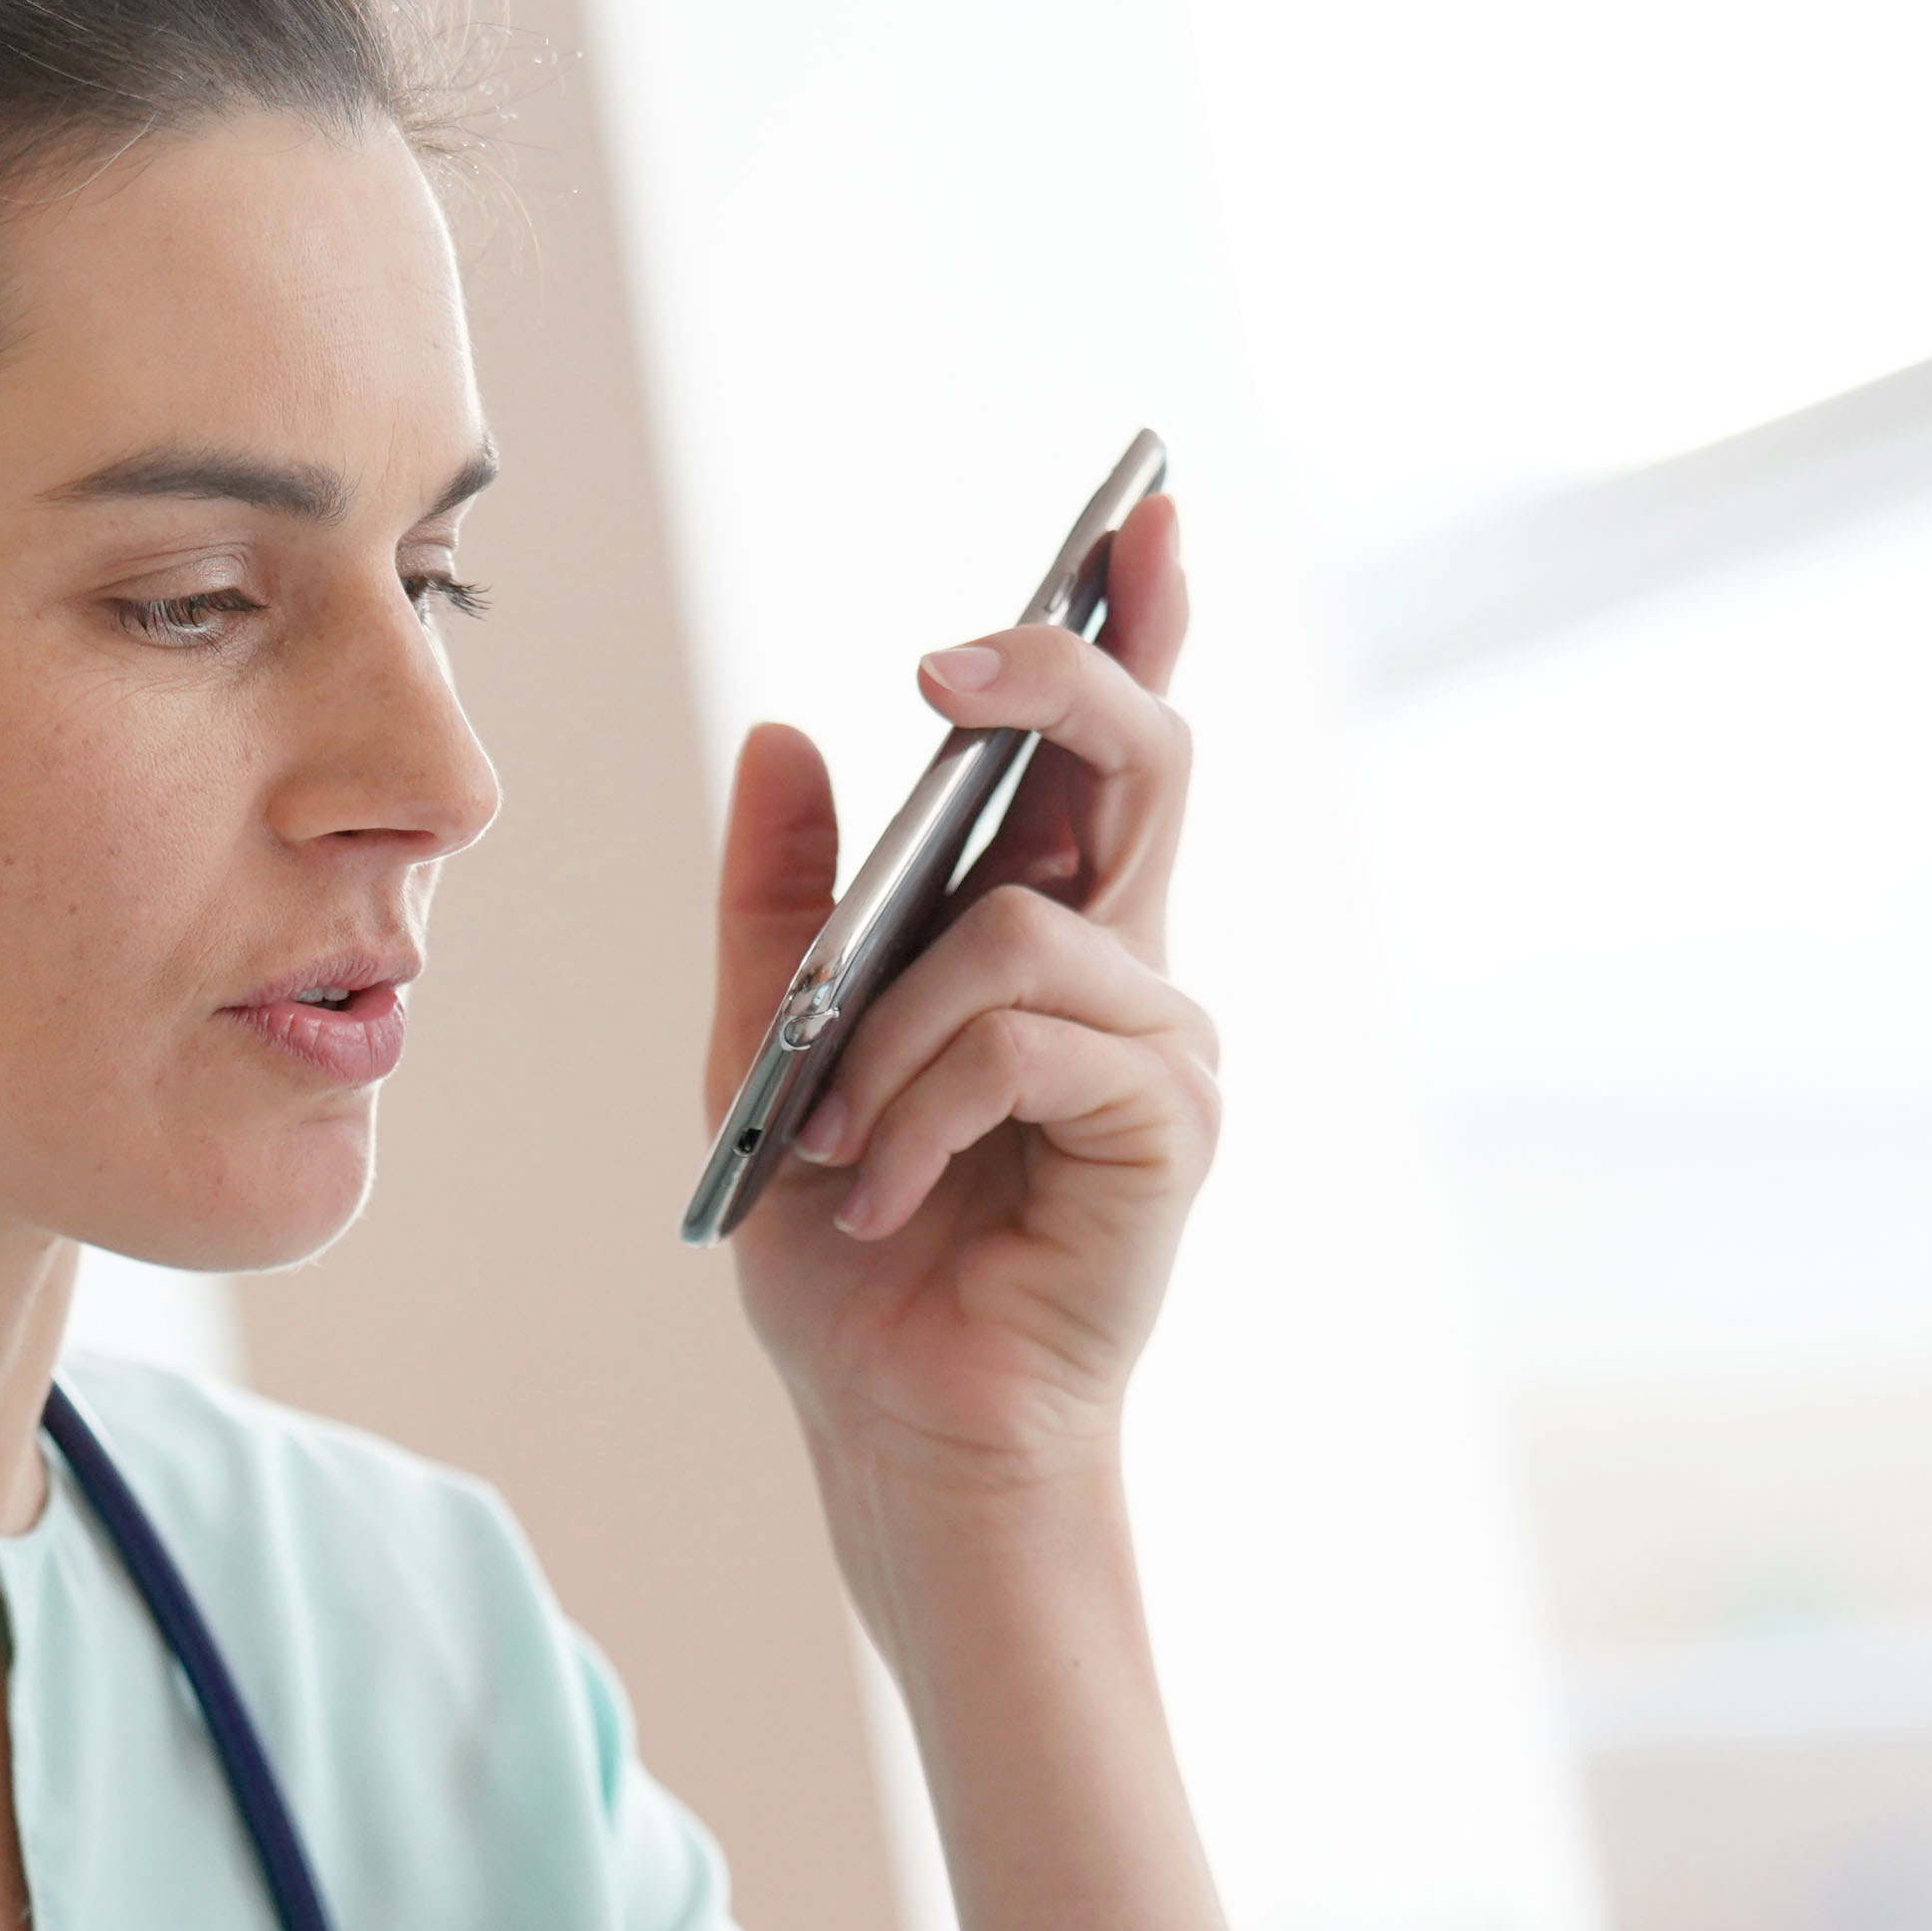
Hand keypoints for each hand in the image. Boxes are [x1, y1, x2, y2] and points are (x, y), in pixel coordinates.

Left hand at [710, 492, 1213, 1510]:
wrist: (898, 1423)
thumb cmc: (851, 1250)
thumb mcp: (765, 1048)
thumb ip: (783, 903)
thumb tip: (784, 731)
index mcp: (1041, 928)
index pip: (1108, 747)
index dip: (1135, 618)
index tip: (1140, 508)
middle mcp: (1125, 967)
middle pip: (1141, 760)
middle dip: (1057, 678)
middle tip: (952, 662)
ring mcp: (1161, 1044)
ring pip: (1027, 930)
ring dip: (892, 1028)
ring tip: (839, 1134)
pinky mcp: (1166, 1125)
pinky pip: (1024, 1038)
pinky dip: (923, 1103)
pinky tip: (888, 1185)